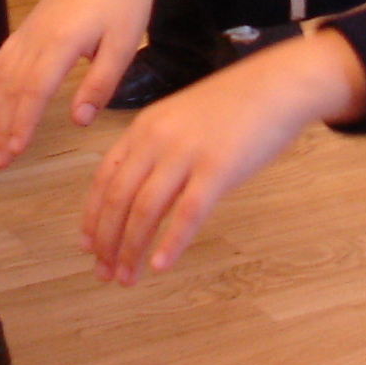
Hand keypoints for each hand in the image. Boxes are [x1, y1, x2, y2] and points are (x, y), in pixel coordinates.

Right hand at [0, 0, 221, 166]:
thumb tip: (78, 121)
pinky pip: (3, 56)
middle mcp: (37, 35)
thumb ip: (100, 85)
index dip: (21, 123)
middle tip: (0, 160)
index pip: (33, 91)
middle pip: (12, 87)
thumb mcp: (124, 46)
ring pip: (3, 74)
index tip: (14, 152)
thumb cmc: (126, 4)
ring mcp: (29, 28)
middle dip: (4, 126)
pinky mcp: (30, 24)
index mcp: (61, 42)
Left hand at [80, 30, 365, 283]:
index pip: (105, 178)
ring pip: (145, 210)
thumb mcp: (181, 119)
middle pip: (118, 198)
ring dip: (131, 249)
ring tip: (126, 279)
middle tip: (103, 273)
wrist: (277, 85)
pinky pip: (186, 213)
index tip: (88, 246)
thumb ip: (158, 150)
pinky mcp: (217, 170)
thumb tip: (141, 191)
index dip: (93, 216)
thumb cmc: (234, 106)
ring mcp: (186, 154)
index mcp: (144, 128)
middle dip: (107, 241)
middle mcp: (157, 140)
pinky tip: (160, 266)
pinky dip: (170, 243)